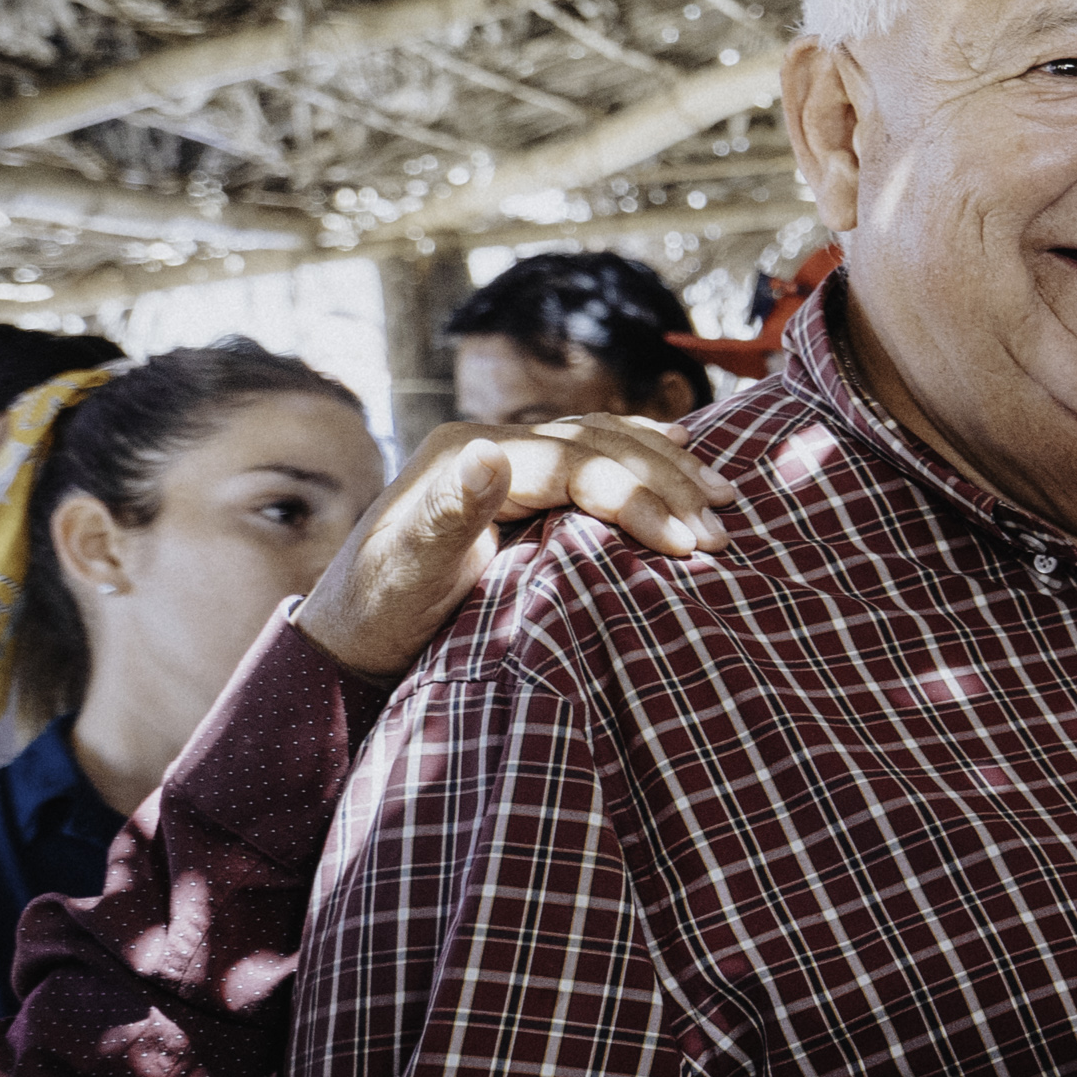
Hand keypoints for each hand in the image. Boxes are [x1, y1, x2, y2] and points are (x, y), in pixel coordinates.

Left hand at [299, 416, 732, 678]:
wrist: (353, 635)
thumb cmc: (383, 614)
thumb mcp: (409, 570)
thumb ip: (448, 512)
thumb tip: (485, 451)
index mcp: (466, 455)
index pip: (575, 464)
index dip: (636, 498)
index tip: (689, 545)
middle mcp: (489, 442)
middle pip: (598, 445)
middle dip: (666, 484)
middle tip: (721, 530)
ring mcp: (505, 457)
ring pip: (603, 440)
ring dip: (667, 465)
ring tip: (722, 495)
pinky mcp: (519, 480)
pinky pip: (593, 451)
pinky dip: (641, 452)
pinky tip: (678, 451)